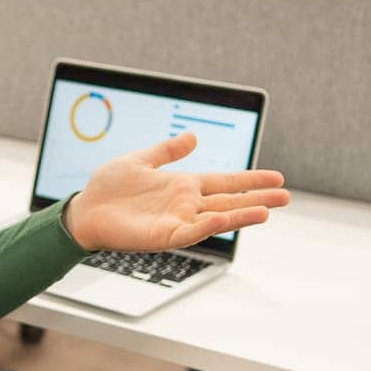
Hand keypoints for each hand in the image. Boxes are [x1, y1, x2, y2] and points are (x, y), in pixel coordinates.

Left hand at [64, 131, 289, 251]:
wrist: (84, 209)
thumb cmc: (108, 188)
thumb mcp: (141, 160)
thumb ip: (168, 150)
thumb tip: (193, 136)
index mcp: (183, 185)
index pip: (225, 181)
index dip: (250, 180)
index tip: (276, 178)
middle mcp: (185, 204)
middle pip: (230, 200)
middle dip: (258, 199)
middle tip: (286, 197)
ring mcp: (177, 220)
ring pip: (217, 217)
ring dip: (242, 214)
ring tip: (267, 211)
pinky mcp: (164, 235)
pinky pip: (191, 231)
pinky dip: (208, 225)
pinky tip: (224, 218)